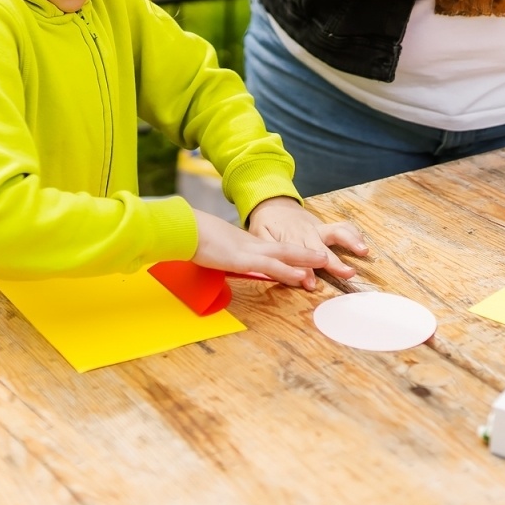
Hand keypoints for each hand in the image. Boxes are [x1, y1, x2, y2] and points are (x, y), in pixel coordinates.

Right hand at [191, 208, 329, 290]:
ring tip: (324, 263)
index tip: (303, 258)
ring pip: (283, 255)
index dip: (289, 253)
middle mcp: (249, 244)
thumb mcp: (211, 249)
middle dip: (304, 253)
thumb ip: (221, 256)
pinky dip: (287, 271)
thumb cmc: (190, 237)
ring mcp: (247, 250)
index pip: (271, 248)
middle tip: (324, 257)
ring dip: (304, 259)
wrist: (181, 228)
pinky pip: (269, 266)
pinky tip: (300, 276)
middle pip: (283, 248)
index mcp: (242, 243)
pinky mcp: (241, 259)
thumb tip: (222, 262)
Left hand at [245, 196, 369, 283]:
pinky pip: (342, 227)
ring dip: (350, 241)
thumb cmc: (266, 224)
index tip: (311, 284)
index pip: (298, 259)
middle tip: (348, 273)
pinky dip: (354, 233)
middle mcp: (307, 234)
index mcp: (290, 239)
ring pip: (337, 233)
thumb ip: (268, 251)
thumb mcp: (259, 236)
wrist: (272, 202)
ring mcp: (318, 229)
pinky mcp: (325, 226)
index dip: (305, 272)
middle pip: (322, 250)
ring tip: (364, 251)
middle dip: (334, 262)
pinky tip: (364, 244)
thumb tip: (273, 268)